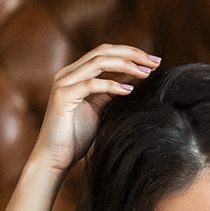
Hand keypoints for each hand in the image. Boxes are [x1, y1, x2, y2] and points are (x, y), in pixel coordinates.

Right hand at [32, 44, 159, 173]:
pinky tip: (129, 91)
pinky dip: (112, 85)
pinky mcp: (62, 97)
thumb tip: (134, 76)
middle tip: (155, 62)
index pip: (105, 53)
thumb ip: (111, 90)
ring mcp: (63, 83)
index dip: (130, 53)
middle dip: (132, 54)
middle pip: (103, 51)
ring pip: (98, 62)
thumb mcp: (99, 108)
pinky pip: (91, 84)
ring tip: (145, 73)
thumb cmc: (75, 137)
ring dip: (126, 65)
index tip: (154, 62)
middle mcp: (67, 74)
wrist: (54, 159)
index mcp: (75, 74)